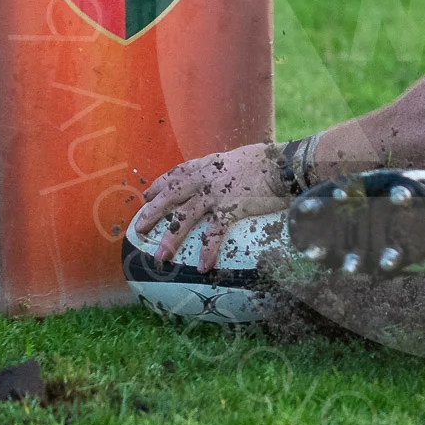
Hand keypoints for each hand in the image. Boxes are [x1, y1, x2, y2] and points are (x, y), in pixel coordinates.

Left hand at [135, 143, 288, 270]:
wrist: (286, 165)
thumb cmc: (270, 161)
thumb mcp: (241, 158)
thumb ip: (228, 169)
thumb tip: (227, 178)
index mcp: (209, 164)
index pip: (177, 173)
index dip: (160, 184)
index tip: (147, 194)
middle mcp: (207, 177)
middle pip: (171, 195)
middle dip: (152, 211)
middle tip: (139, 228)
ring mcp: (217, 193)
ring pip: (185, 216)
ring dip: (171, 237)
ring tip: (161, 256)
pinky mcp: (232, 207)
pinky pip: (215, 232)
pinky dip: (208, 250)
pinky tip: (203, 266)